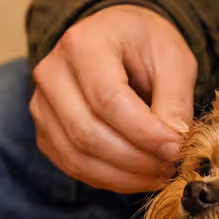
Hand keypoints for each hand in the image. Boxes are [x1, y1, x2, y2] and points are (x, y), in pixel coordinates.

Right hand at [30, 4, 197, 192]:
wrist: (115, 39)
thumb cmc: (143, 44)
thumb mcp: (172, 57)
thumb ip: (175, 99)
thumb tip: (173, 143)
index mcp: (83, 44)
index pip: (107, 99)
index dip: (143, 132)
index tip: (176, 148)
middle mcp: (52, 73)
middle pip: (88, 132)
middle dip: (135, 159)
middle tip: (171, 165)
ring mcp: (42, 105)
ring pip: (78, 156)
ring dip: (124, 175)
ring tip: (158, 173)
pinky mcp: (46, 131)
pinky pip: (73, 166)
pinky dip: (109, 179)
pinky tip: (138, 175)